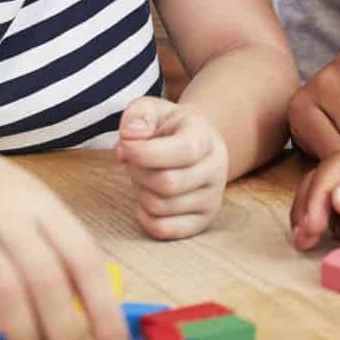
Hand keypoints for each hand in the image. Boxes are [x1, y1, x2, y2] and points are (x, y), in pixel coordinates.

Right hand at [0, 135, 129, 339]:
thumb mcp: (24, 203)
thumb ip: (54, 247)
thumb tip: (92, 316)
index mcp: (41, 204)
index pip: (85, 259)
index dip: (105, 312)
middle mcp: (5, 213)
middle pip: (48, 279)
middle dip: (66, 335)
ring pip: (4, 290)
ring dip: (25, 338)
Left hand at [116, 96, 229, 239]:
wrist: (195, 146)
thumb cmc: (169, 129)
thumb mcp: (154, 110)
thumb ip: (139, 114)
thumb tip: (130, 135)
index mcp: (205, 137)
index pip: (182, 151)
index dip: (144, 153)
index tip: (122, 147)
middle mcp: (216, 169)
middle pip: (167, 183)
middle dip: (138, 173)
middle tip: (133, 163)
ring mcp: (212, 198)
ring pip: (161, 207)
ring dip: (140, 192)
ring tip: (144, 177)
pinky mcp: (202, 221)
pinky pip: (162, 229)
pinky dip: (144, 215)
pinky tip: (147, 196)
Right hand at [287, 134, 339, 249]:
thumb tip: (337, 199)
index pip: (335, 165)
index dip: (317, 193)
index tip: (312, 223)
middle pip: (326, 180)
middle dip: (309, 206)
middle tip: (304, 239)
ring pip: (333, 199)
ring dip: (319, 217)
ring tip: (315, 241)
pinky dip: (339, 227)